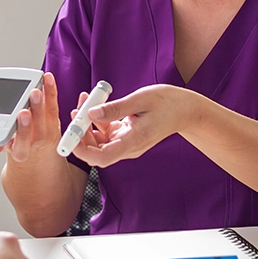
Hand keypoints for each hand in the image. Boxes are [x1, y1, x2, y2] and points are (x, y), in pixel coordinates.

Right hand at [0, 72, 61, 164]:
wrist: (37, 145)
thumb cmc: (10, 132)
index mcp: (2, 146)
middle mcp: (21, 146)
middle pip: (21, 142)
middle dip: (22, 128)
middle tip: (21, 113)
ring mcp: (38, 137)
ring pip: (39, 125)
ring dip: (37, 107)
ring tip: (34, 93)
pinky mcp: (52, 124)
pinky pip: (51, 109)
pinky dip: (50, 93)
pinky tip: (46, 80)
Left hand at [73, 84, 198, 166]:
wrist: (185, 110)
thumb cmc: (167, 103)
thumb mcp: (140, 100)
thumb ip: (115, 108)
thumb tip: (91, 113)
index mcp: (133, 142)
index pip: (102, 157)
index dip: (83, 150)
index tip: (72, 135)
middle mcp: (128, 147)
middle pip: (96, 150)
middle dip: (81, 133)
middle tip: (75, 112)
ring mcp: (126, 143)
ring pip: (99, 141)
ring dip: (88, 124)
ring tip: (84, 101)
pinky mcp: (126, 136)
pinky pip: (106, 132)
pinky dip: (97, 120)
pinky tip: (94, 104)